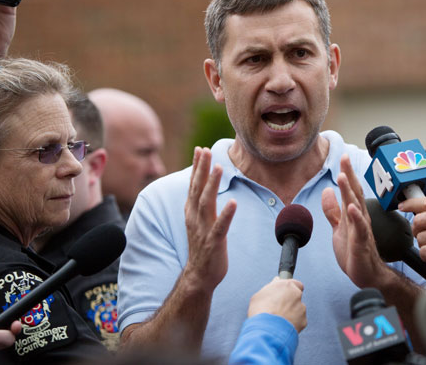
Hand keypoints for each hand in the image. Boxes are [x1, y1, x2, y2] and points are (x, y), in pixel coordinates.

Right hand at [181, 147, 236, 292]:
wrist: (199, 275)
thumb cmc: (202, 245)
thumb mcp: (198, 221)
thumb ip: (200, 203)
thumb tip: (201, 183)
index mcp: (192, 212)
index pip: (193, 185)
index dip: (197, 167)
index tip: (200, 149)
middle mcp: (195, 218)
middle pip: (197, 189)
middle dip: (202, 169)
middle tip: (206, 151)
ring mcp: (203, 230)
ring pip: (207, 204)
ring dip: (212, 185)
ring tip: (219, 168)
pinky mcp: (213, 242)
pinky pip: (220, 226)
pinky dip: (226, 214)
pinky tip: (233, 202)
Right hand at [248, 277, 305, 332]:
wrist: (267, 330)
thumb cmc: (261, 312)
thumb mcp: (260, 295)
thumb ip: (271, 287)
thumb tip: (275, 283)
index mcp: (287, 285)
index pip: (294, 283)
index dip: (288, 289)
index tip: (283, 294)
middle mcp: (296, 294)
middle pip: (296, 296)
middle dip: (290, 301)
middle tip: (279, 308)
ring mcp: (301, 308)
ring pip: (298, 309)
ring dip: (291, 313)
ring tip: (279, 320)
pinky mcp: (303, 320)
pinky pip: (299, 321)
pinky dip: (293, 323)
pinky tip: (283, 326)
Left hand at [322, 154, 388, 287]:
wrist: (367, 275)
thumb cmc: (355, 251)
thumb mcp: (339, 228)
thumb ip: (333, 210)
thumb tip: (327, 191)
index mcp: (354, 214)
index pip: (351, 191)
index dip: (347, 174)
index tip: (343, 157)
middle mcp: (360, 219)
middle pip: (354, 194)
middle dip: (350, 176)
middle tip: (345, 159)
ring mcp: (362, 231)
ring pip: (356, 208)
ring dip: (350, 192)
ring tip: (344, 177)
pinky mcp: (361, 245)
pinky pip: (359, 230)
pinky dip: (356, 218)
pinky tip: (351, 208)